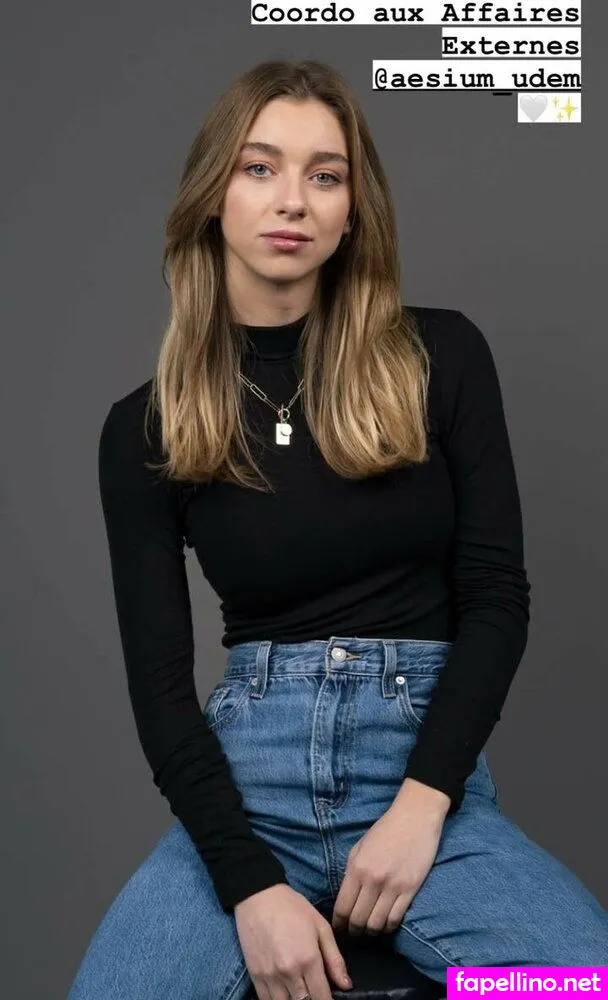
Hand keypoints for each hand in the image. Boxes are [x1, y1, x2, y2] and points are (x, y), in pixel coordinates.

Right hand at [234, 883, 353, 998]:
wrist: (258, 896)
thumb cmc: (292, 907)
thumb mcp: (320, 926)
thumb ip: (334, 958)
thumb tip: (346, 985)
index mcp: (308, 959)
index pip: (322, 998)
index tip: (331, 998)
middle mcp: (289, 972)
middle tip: (316, 992)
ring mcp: (270, 976)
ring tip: (302, 992)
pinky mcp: (255, 976)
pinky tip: (285, 995)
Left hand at [332, 787, 447, 936]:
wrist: (414, 818)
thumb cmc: (384, 830)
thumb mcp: (359, 847)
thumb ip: (351, 873)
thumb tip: (345, 898)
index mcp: (357, 868)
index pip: (343, 907)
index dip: (338, 922)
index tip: (338, 927)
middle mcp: (373, 880)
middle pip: (358, 920)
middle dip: (353, 930)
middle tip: (353, 932)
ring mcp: (393, 886)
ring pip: (376, 924)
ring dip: (371, 932)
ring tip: (369, 930)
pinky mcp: (410, 889)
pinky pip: (396, 919)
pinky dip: (388, 927)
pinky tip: (385, 924)